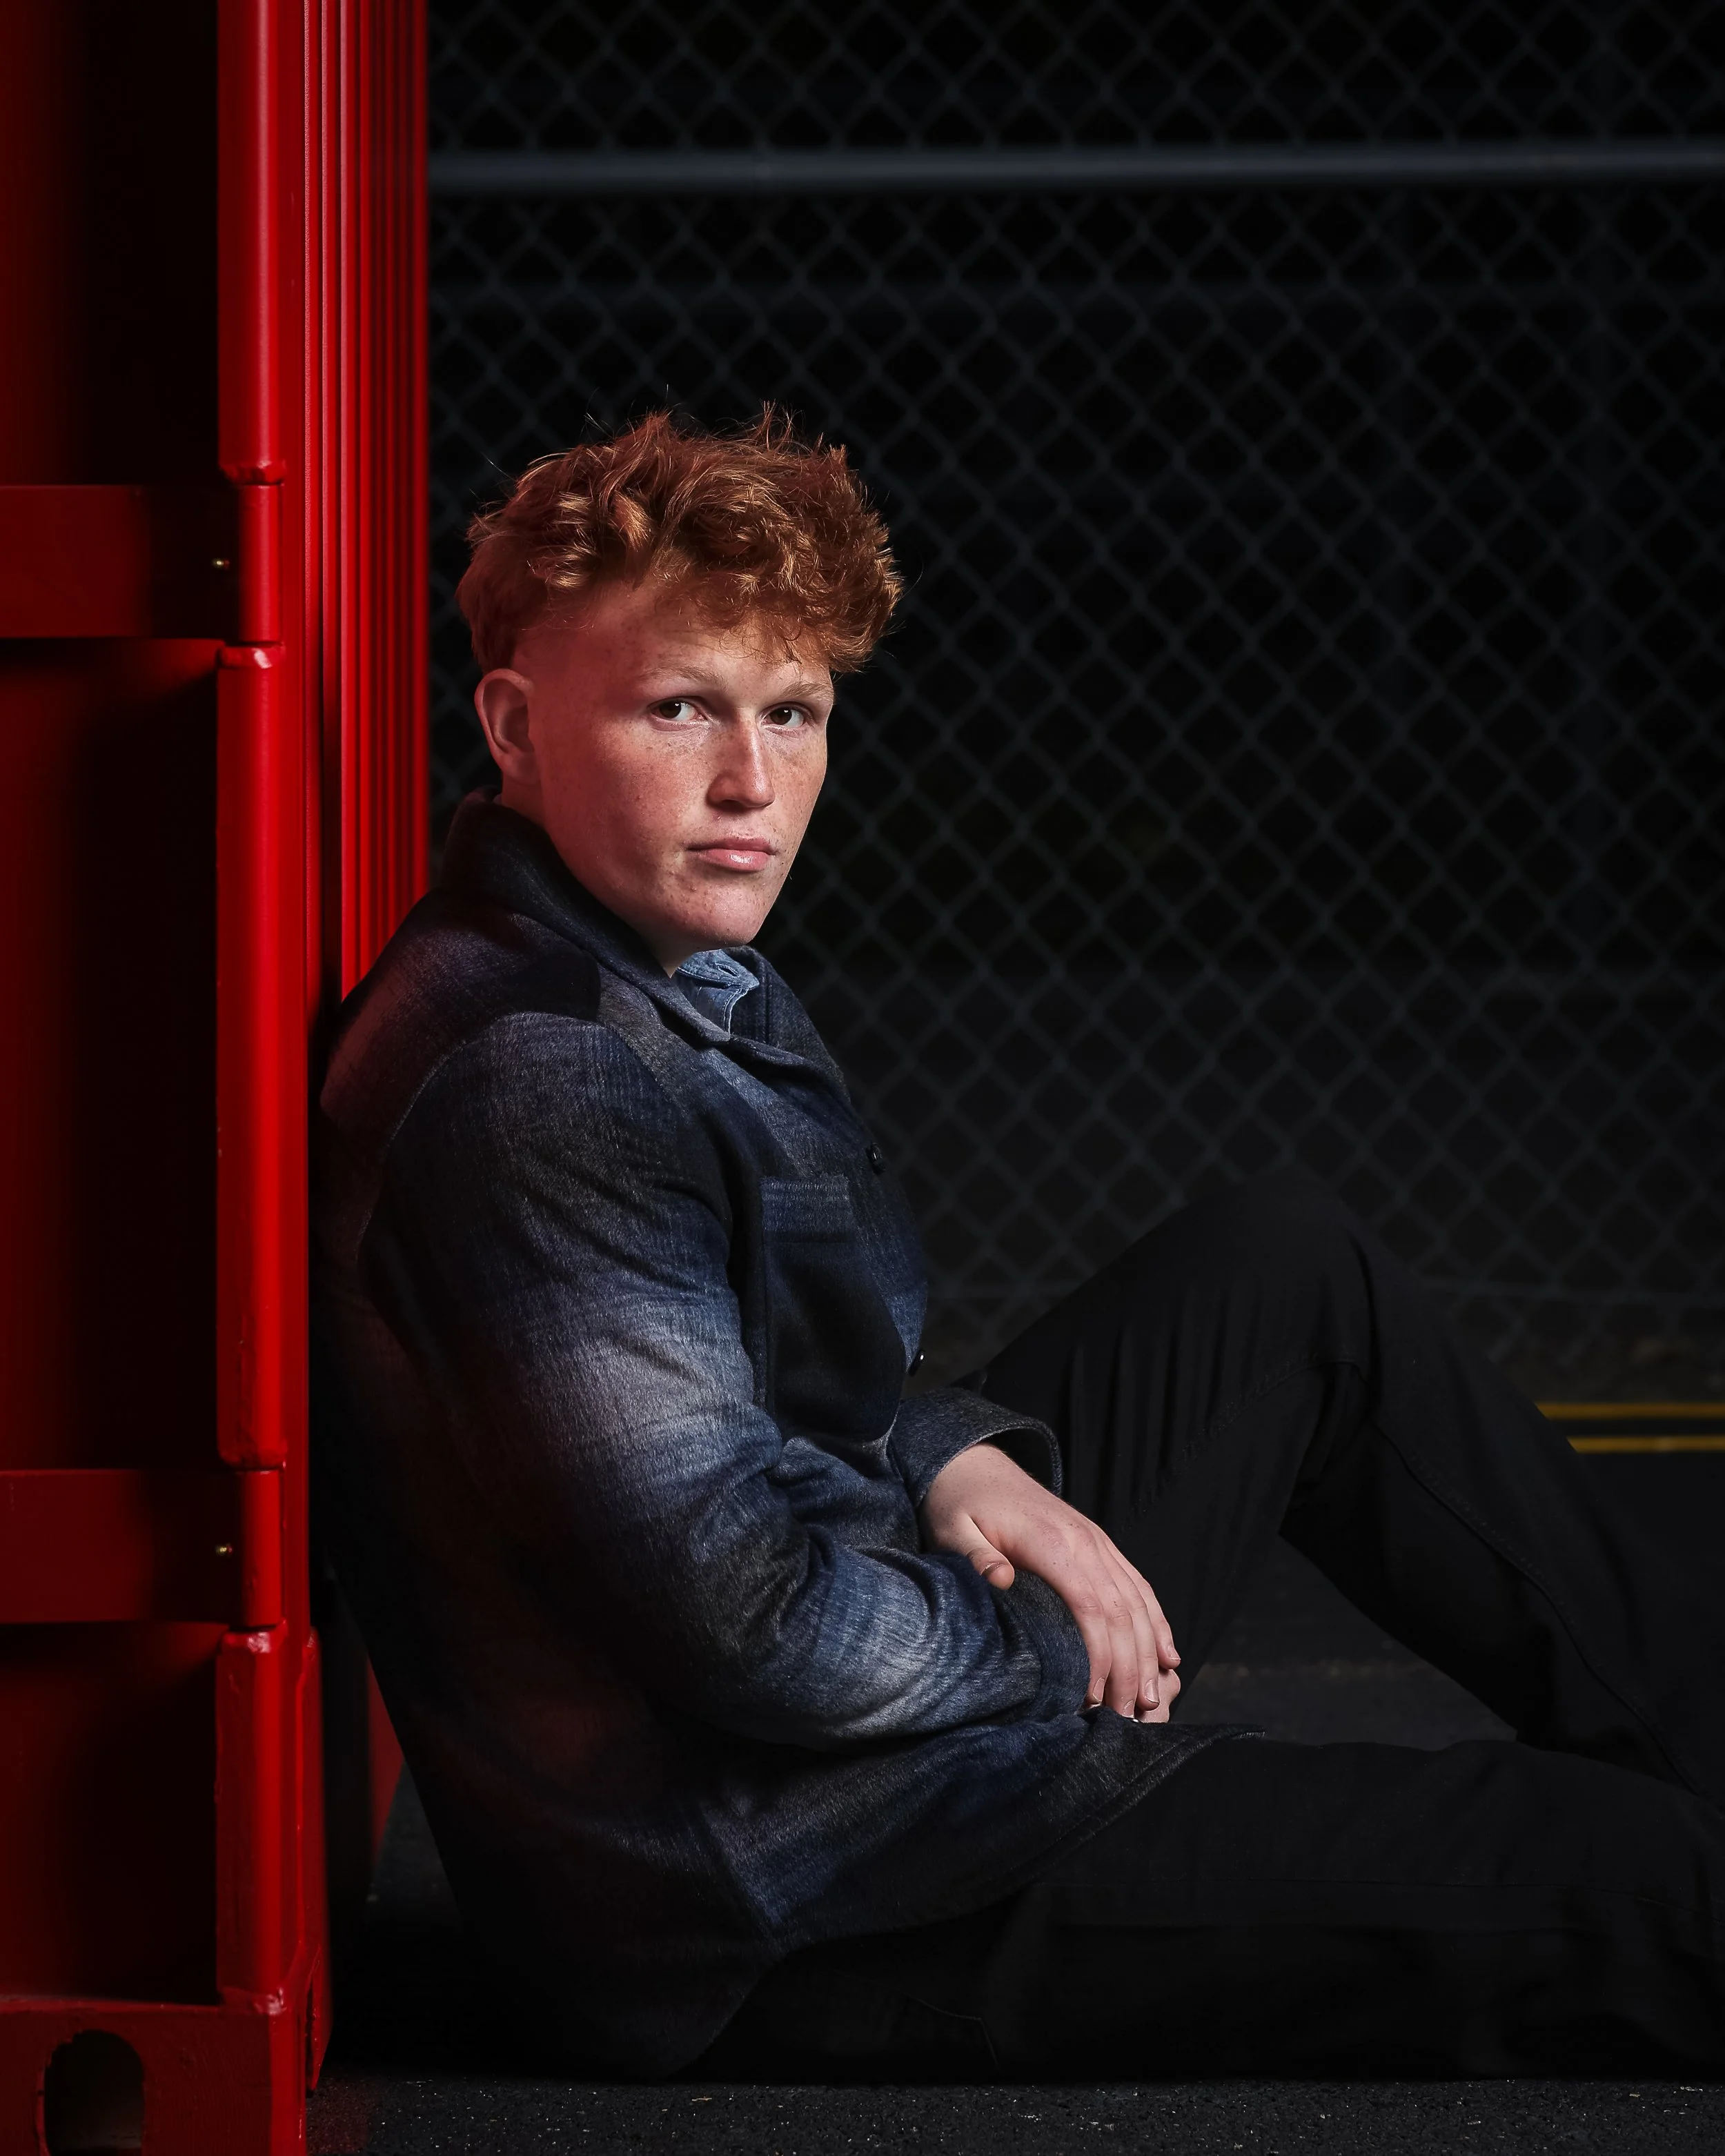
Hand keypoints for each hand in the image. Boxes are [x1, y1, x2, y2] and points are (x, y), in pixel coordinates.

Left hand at [920, 1442, 1179, 1722]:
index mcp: (1052, 1543)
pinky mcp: (1099, 1544)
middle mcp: (1085, 1542)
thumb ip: (975, 1556)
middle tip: (1130, 1717)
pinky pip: (1136, 1585)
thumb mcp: (952, 1528)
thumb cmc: (958, 1504)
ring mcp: (1097, 1542)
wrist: (975, 1464)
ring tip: (1151, 1701)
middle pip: (1121, 1611)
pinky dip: (1155, 1621)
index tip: (1094, 1698)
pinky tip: (1166, 1655)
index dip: (1099, 1655)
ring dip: (1148, 1652)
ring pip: (1136, 1602)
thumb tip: (1000, 1580)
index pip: (1090, 1606)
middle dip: (1130, 1668)